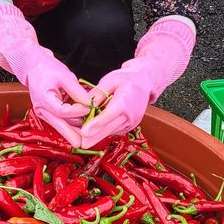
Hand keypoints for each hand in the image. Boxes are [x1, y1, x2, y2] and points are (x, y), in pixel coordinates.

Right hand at [23, 50, 90, 146]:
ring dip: (73, 132)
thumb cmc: (48, 69)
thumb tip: (90, 103)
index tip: (90, 107)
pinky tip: (82, 131)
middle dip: (72, 135)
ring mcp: (44, 114)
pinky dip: (70, 127)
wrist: (34, 69)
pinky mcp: (48, 115)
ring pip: (60, 127)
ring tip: (88, 137)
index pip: (62, 111)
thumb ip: (77, 91)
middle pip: (59, 125)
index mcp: (44, 99)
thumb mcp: (65, 75)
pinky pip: (60, 123)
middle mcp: (42, 110)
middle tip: (84, 144)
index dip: (78, 111)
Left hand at [83, 17, 195, 145]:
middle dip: (93, 138)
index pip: (109, 115)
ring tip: (80, 138)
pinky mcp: (130, 127)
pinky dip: (103, 132)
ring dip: (96, 136)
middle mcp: (129, 115)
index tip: (84, 132)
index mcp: (124, 101)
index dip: (96, 124)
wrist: (144, 83)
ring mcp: (131, 123)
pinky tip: (91, 132)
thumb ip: (97, 94)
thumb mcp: (109, 80)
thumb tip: (83, 105)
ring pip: (110, 132)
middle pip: (109, 129)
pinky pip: (114, 131)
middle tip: (78, 144)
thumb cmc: (126, 79)